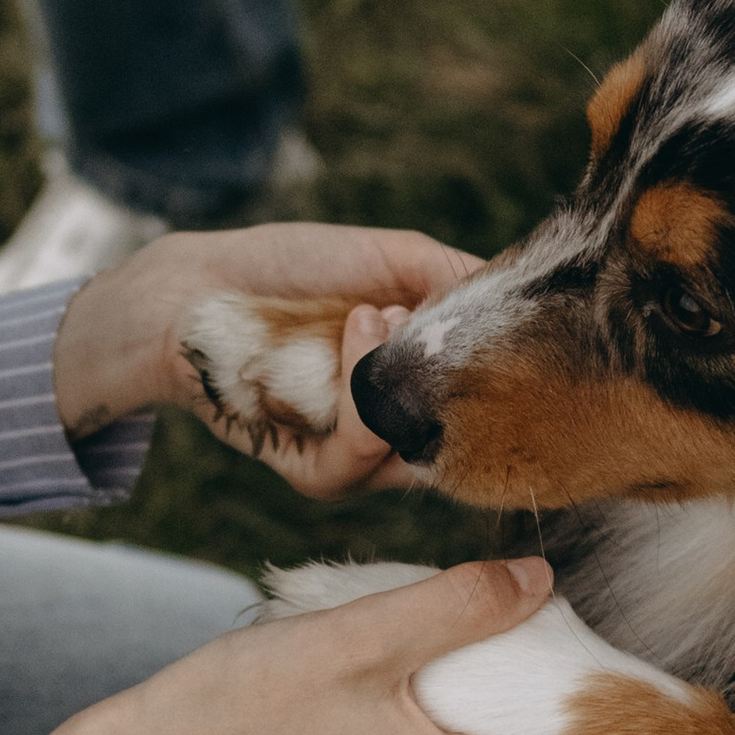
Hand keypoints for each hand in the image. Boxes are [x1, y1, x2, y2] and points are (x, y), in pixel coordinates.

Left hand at [52, 223, 478, 494]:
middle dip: (465, 385)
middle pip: (467, 445)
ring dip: (404, 375)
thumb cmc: (296, 269)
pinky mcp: (314, 474)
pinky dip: (364, 386)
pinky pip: (360, 454)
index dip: (513, 387)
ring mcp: (361, 458)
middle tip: (442, 319)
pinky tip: (358, 326)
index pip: (492, 413)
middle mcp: (401, 434)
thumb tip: (532, 301)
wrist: (203, 287)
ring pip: (417, 453)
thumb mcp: (397, 260)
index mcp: (427, 389)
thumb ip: (463, 282)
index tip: (519, 337)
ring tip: (382, 311)